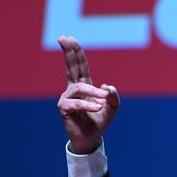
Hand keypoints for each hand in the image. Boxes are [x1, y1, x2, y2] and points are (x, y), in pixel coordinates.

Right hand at [57, 36, 119, 153]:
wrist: (91, 138)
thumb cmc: (100, 121)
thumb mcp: (113, 107)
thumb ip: (113, 95)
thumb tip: (105, 86)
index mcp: (84, 85)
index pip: (80, 66)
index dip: (76, 52)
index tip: (69, 38)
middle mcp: (73, 89)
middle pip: (71, 67)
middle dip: (68, 52)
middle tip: (62, 38)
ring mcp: (67, 98)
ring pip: (80, 88)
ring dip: (94, 93)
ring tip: (104, 100)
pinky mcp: (64, 109)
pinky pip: (77, 103)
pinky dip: (89, 105)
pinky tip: (97, 108)